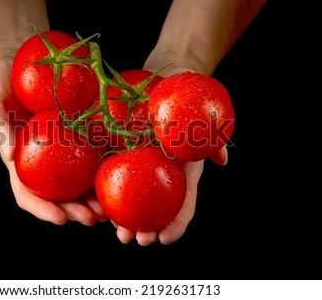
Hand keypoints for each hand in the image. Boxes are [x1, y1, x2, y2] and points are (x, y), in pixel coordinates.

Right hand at [0, 54, 106, 225]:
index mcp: (21, 160)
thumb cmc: (3, 81)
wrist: (25, 58)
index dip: (43, 209)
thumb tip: (8, 155)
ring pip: (81, 180)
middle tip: (94, 219)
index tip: (61, 219)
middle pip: (59, 194)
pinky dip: (107, 167)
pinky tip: (120, 172)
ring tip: (111, 208)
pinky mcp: (83, 131)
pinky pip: (96, 151)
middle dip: (76, 210)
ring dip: (95, 197)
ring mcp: (65, 147)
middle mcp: (45, 160)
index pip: (28, 193)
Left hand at [112, 64, 228, 244]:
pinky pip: (115, 176)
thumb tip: (221, 159)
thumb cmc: (186, 97)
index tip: (165, 239)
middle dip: (148, 229)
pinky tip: (100, 206)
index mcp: (182, 170)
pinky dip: (109, 194)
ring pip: (135, 200)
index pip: (184, 202)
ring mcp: (143, 166)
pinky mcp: (123, 154)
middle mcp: (163, 173)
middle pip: (157, 209)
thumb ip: (210, 139)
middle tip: (138, 240)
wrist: (165, 81)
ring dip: (127, 219)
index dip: (177, 223)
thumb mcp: (200, 116)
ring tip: (119, 233)